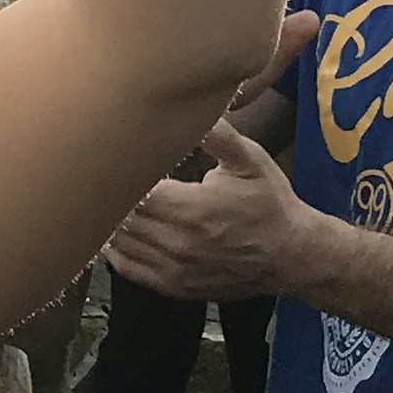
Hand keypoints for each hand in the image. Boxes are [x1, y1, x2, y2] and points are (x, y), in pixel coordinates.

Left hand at [110, 115, 316, 297]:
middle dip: (109, 195)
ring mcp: (174, 269)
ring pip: (118, 243)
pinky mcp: (174, 287)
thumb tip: (191, 105)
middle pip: (119, 216)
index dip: (117, 172)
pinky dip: (114, 250)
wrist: (292, 256)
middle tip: (100, 173)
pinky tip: (113, 231)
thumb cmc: (269, 203)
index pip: (131, 190)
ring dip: (108, 221)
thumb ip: (217, 134)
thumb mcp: (249, 160)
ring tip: (105, 199)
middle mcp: (177, 242)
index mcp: (191, 208)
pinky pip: (127, 269)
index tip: (113, 155)